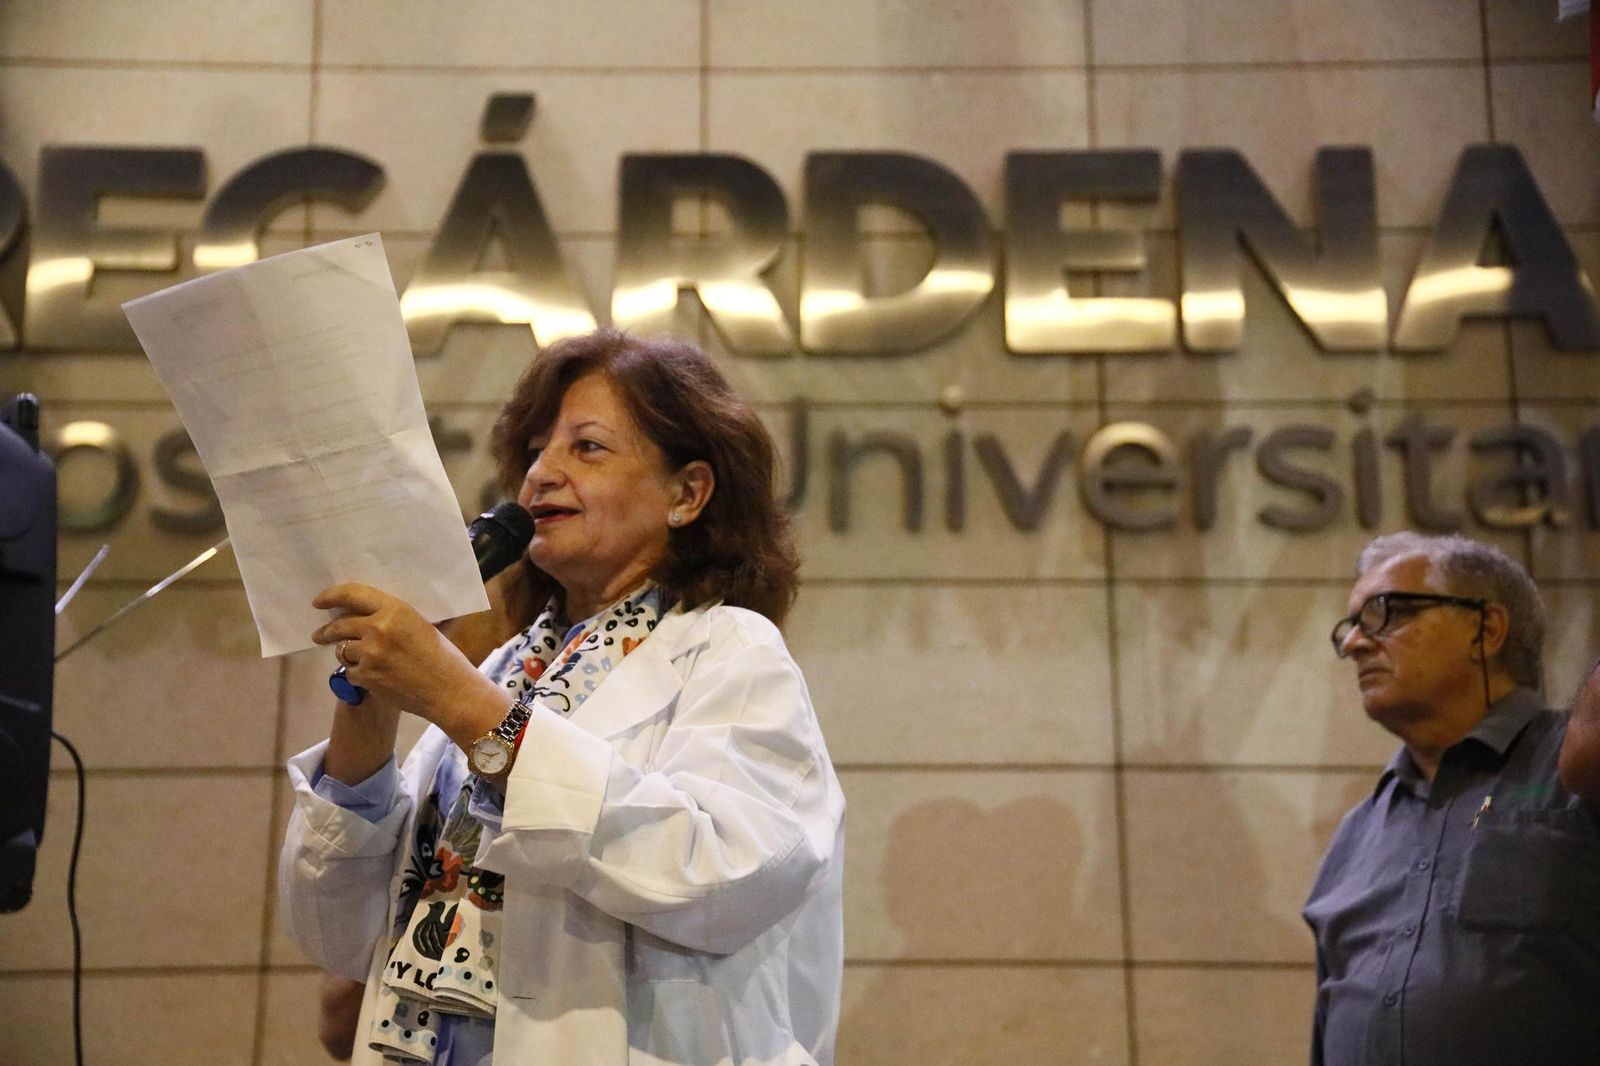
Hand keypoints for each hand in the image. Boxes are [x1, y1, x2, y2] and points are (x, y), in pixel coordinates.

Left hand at [312, 583, 487, 730]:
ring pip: (342, 650)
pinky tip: (374, 677)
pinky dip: (357, 674)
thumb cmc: (442, 657)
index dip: (331, 596)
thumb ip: (391, 618)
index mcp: (395, 610)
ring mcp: (369, 654)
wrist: (449, 691)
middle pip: (340, 625)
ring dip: (347, 653)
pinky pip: (350, 672)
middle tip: (320, 634)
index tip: (319, 601)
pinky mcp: (365, 677)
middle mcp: (378, 628)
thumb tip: (362, 615)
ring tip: (361, 659)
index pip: (352, 594)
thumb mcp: (419, 625)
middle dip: (326, 631)